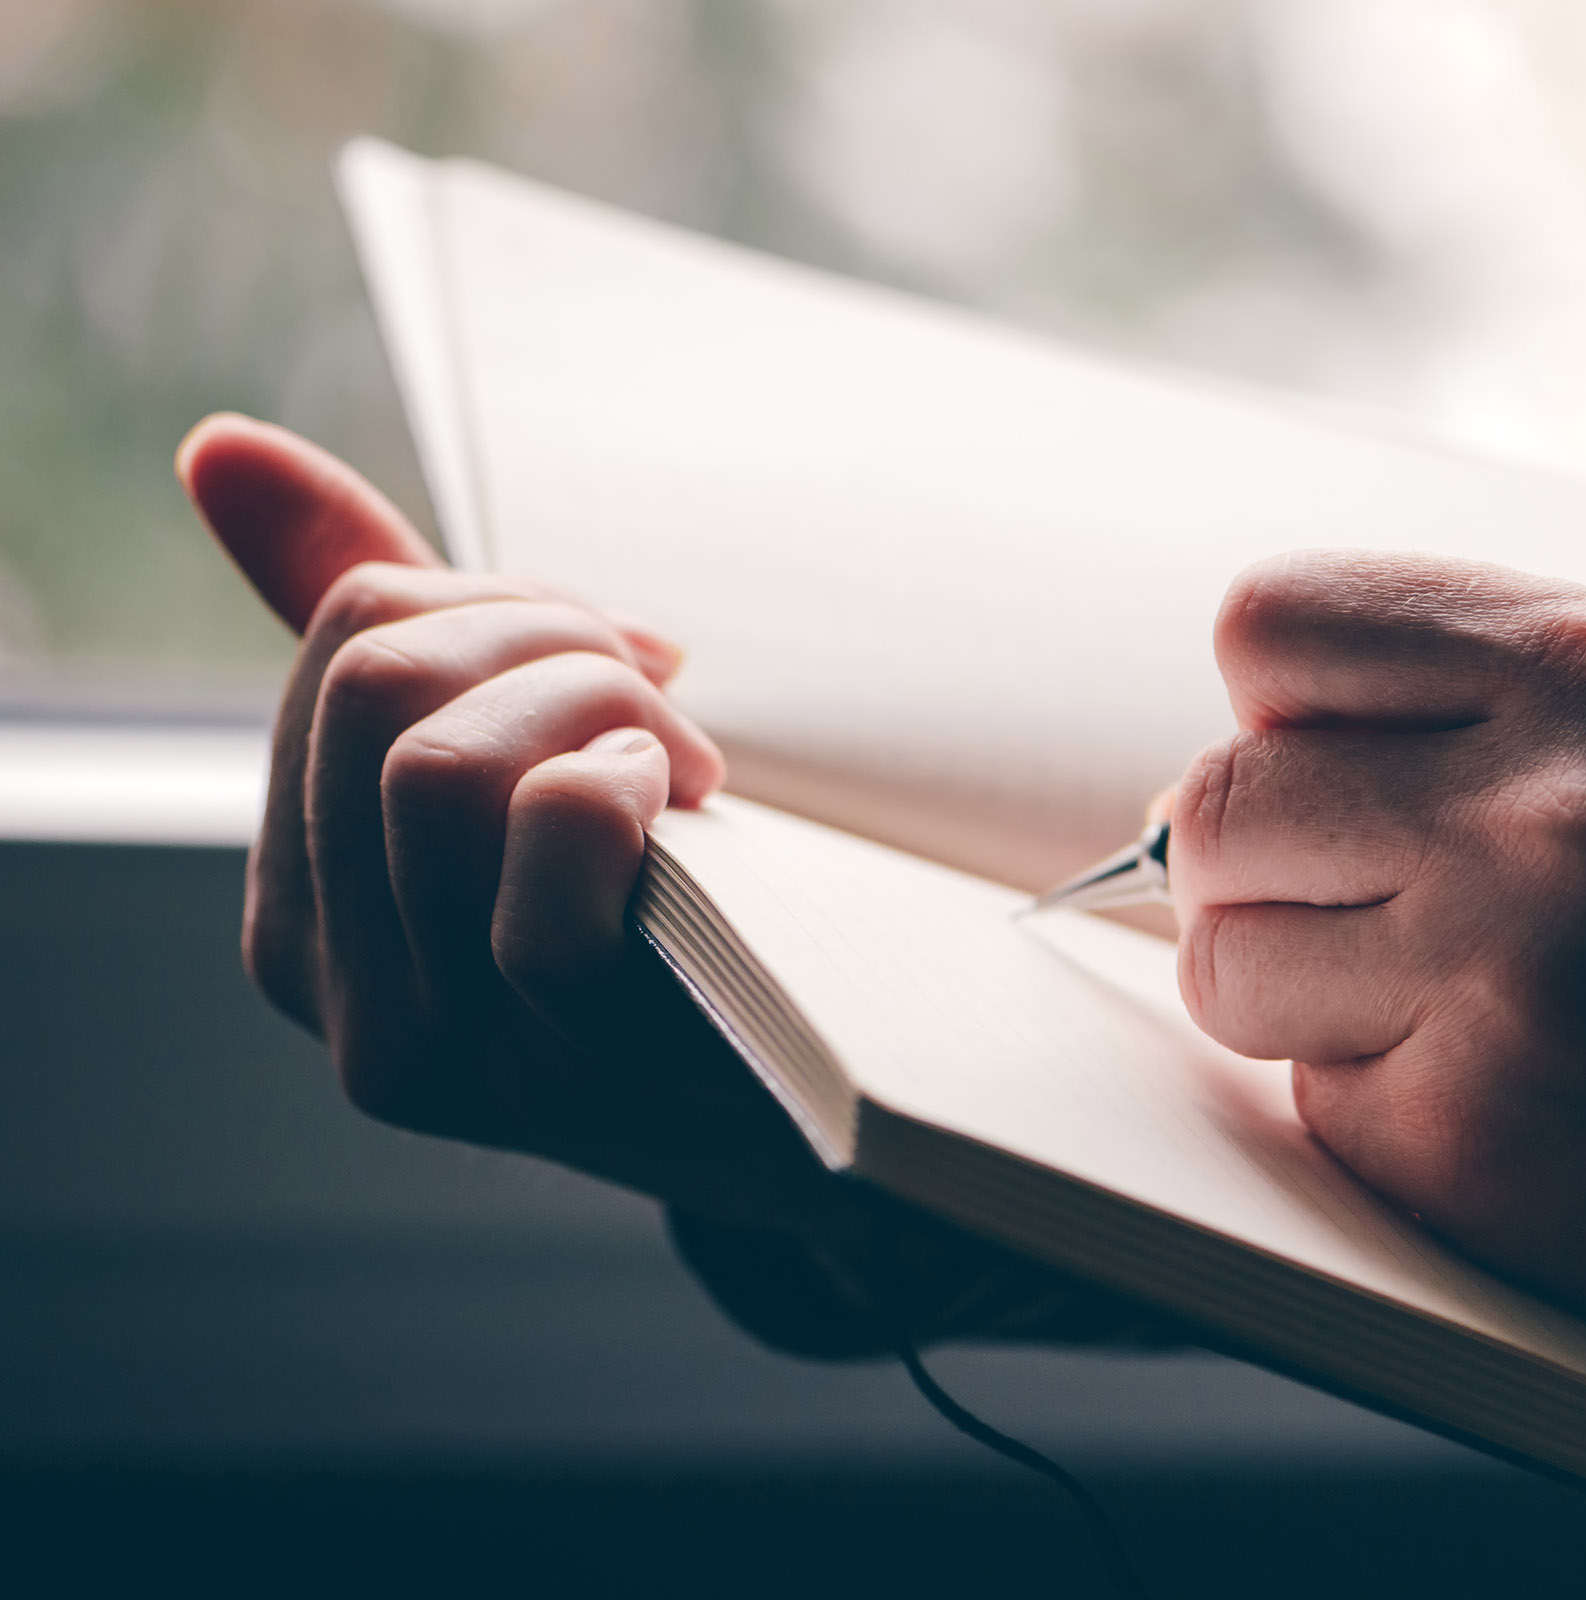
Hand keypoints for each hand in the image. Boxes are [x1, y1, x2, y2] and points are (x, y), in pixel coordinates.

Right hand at [180, 413, 832, 1231]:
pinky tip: (680, 806)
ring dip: (602, 704)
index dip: (513, 598)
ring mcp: (439, 1040)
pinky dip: (624, 780)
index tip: (626, 650)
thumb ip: (384, 624)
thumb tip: (221, 449)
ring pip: (440, 761)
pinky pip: (547, 849)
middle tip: (664, 695)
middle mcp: (333, 983)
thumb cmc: (670, 915)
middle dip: (555, 634)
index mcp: (303, 897)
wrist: (822, 1109)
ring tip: (680, 761)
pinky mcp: (558, 1066)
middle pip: (380, 681)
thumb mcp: (517, 763)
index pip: (346, 638)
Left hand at [1167, 550, 1585, 1409]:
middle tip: (1375, 909)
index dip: (1281, 709)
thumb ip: (1440, 710)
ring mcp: (1496, 977)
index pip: (1274, 625)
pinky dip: (1372, 1101)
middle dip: (1263, 869)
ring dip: (1294, 993)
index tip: (1334, 765)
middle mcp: (1543, 808)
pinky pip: (1302, 1092)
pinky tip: (1502, 1096)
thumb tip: (1187, 791)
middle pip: (1221, 801)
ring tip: (1445, 1004)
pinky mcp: (1459, 1135)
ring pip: (1222, 958)